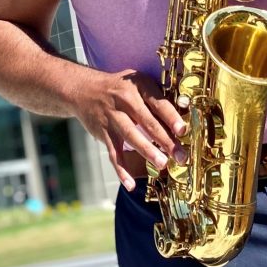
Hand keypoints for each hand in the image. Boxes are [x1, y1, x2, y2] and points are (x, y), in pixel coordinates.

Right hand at [71, 68, 186, 190]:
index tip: (182, 130)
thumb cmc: (120, 88)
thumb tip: (183, 115)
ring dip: (147, 151)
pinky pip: (113, 153)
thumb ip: (158, 97)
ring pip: (131, 136)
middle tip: (180, 155)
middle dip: (165, 140)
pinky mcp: (103, 132)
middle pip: (147, 122)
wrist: (83, 89)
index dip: (171, 117)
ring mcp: (112, 117)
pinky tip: (130, 184)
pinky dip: (121, 170)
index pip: (157, 103)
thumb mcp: (138, 82)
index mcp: (138, 86)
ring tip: (162, 164)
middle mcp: (124, 100)